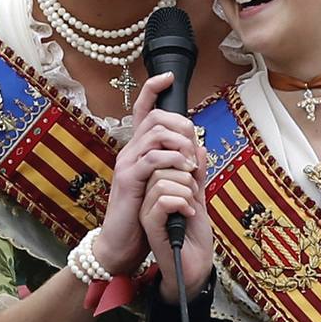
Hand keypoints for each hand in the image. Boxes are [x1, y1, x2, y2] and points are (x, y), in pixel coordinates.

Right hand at [94, 73, 206, 279]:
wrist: (121, 244)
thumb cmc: (143, 216)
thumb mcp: (163, 185)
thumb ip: (178, 165)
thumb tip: (198, 146)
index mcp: (138, 150)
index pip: (141, 109)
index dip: (152, 89)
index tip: (167, 77)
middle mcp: (129, 151)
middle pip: (154, 117)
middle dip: (180, 123)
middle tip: (193, 142)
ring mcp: (127, 165)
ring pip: (155, 134)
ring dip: (180, 144)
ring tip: (192, 162)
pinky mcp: (129, 181)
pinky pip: (153, 160)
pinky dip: (174, 162)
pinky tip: (186, 174)